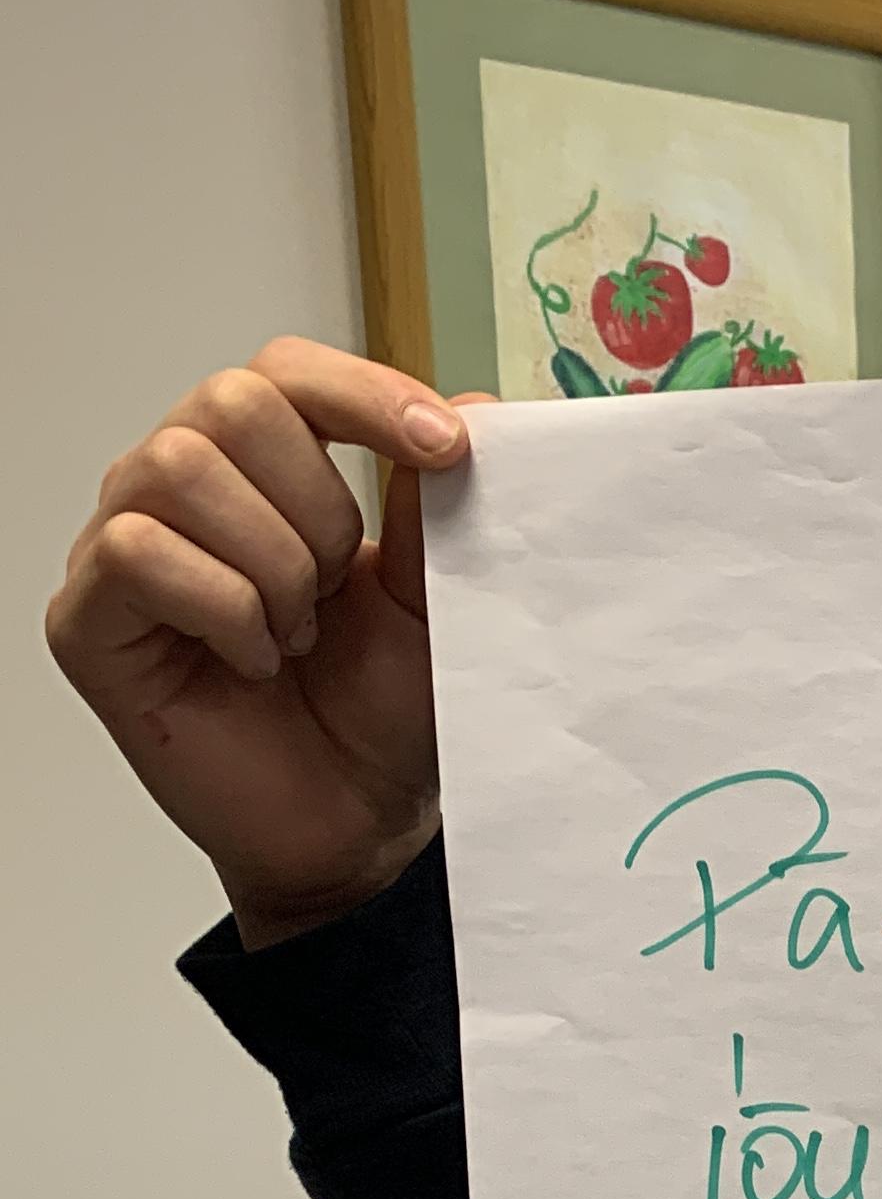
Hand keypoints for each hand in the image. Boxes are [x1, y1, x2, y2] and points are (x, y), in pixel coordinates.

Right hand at [45, 337, 476, 950]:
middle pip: (230, 404)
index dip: (364, 394)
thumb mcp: (428, 600)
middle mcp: (179, 488)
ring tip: (293, 637)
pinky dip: (221, 608)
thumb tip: (475, 407)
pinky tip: (251, 661)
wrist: (357, 826)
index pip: (288, 372)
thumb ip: (435, 506)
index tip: (445, 449)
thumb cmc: (378, 715)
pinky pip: (140, 552)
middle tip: (335, 596)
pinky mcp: (88, 617)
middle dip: (314, 506)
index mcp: (260, 467)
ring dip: (269, 564)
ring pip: (179, 470)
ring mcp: (123, 546)